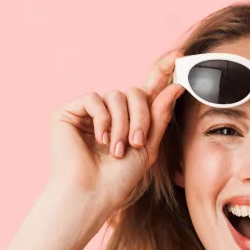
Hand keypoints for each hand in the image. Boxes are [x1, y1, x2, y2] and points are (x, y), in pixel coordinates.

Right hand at [42, 50, 187, 237]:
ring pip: (116, 95)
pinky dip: (102, 119)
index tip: (180, 55)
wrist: (92, 194)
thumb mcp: (147, 147)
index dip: (162, 71)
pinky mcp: (69, 112)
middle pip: (134, 93)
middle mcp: (108, 112)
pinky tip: (100, 140)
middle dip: (141, 117)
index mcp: (128, 120)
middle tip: (137, 142)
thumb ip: (159, 116)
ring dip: (122, 124)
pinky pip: (94, 98)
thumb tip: (175, 86)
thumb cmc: (118, 179)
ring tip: (116, 150)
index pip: (147, 90)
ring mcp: (88, 111)